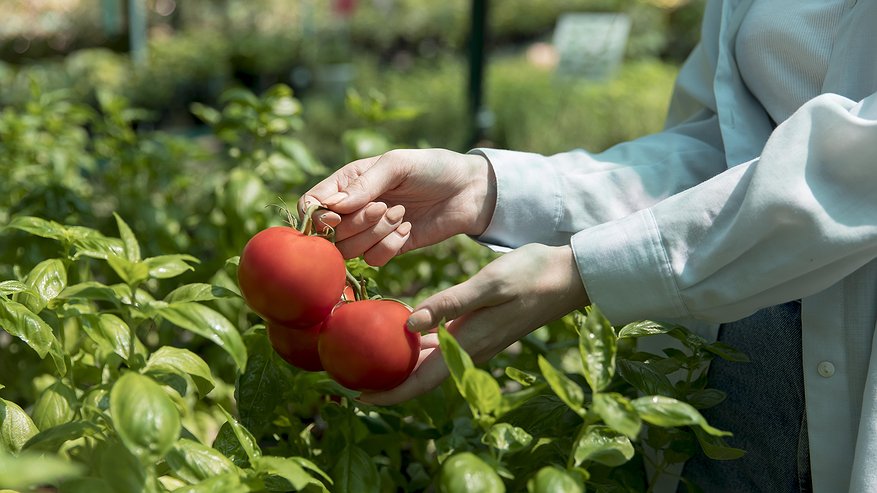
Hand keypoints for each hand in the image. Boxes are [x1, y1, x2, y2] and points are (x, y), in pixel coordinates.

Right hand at [299, 149, 495, 265]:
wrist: (470, 190)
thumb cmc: (433, 168)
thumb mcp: (398, 164)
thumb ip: (365, 184)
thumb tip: (333, 206)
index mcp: (348, 182)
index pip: (311, 203)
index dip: (318, 216)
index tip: (339, 216)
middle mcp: (354, 208)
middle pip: (331, 233)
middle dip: (359, 224)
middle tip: (388, 207)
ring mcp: (371, 231)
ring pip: (351, 250)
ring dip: (376, 235)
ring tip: (401, 215)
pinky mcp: (390, 248)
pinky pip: (374, 260)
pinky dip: (390, 248)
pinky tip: (408, 231)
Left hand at [359, 243, 589, 404]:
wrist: (569, 276)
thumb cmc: (531, 275)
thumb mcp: (488, 284)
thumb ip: (449, 304)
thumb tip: (409, 326)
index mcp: (469, 342)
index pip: (422, 380)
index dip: (390, 393)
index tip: (358, 397)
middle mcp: (470, 348)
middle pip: (422, 377)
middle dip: (388, 380)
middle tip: (351, 374)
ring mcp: (477, 340)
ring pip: (431, 363)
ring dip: (402, 365)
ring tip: (370, 357)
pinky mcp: (481, 329)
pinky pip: (442, 347)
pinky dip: (419, 347)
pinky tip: (405, 333)